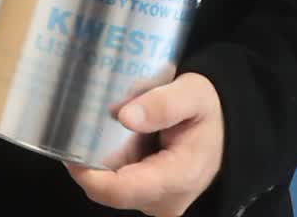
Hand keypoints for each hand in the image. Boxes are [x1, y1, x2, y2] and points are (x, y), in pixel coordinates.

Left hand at [65, 73, 224, 215]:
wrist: (228, 128)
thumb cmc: (210, 111)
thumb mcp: (193, 95)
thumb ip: (163, 104)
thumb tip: (125, 116)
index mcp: (178, 177)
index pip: (122, 190)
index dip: (89, 175)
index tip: (68, 151)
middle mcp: (166, 200)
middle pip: (111, 190)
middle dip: (89, 163)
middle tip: (76, 127)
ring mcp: (158, 202)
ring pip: (112, 189)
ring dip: (99, 162)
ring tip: (94, 128)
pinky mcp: (150, 197)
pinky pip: (119, 185)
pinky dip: (110, 164)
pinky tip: (108, 139)